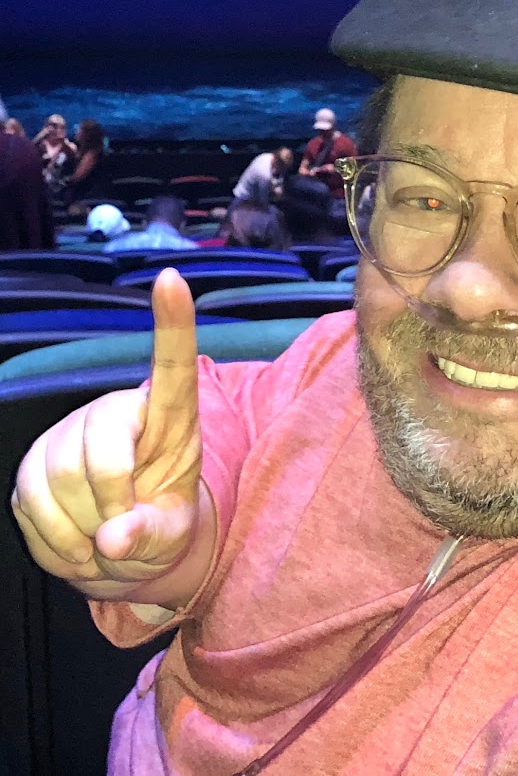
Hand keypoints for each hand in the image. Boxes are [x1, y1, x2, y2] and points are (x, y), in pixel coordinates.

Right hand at [11, 269, 202, 596]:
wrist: (119, 553)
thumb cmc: (160, 529)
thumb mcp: (174, 538)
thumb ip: (152, 534)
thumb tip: (114, 538)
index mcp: (170, 421)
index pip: (172, 367)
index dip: (172, 325)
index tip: (172, 280)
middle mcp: (117, 414)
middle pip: (98, 451)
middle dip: (109, 504)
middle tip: (123, 529)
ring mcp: (70, 433)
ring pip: (56, 476)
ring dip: (80, 526)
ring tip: (102, 537)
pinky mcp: (34, 460)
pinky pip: (27, 500)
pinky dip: (52, 537)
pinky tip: (75, 543)